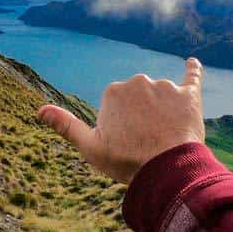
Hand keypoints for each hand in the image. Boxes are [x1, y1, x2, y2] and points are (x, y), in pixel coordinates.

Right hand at [38, 58, 203, 183]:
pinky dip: (192, 70)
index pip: (114, 107)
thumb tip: (40, 110)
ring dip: (161, 113)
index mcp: (113, 91)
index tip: (124, 144)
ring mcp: (165, 87)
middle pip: (136, 99)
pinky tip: (193, 62)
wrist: (168, 169)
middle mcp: (138, 81)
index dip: (118, 128)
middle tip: (143, 143)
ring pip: (160, 97)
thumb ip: (65, 125)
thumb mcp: (89, 147)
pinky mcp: (189, 95)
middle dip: (138, 118)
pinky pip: (191, 78)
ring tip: (164, 139)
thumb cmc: (127, 160)